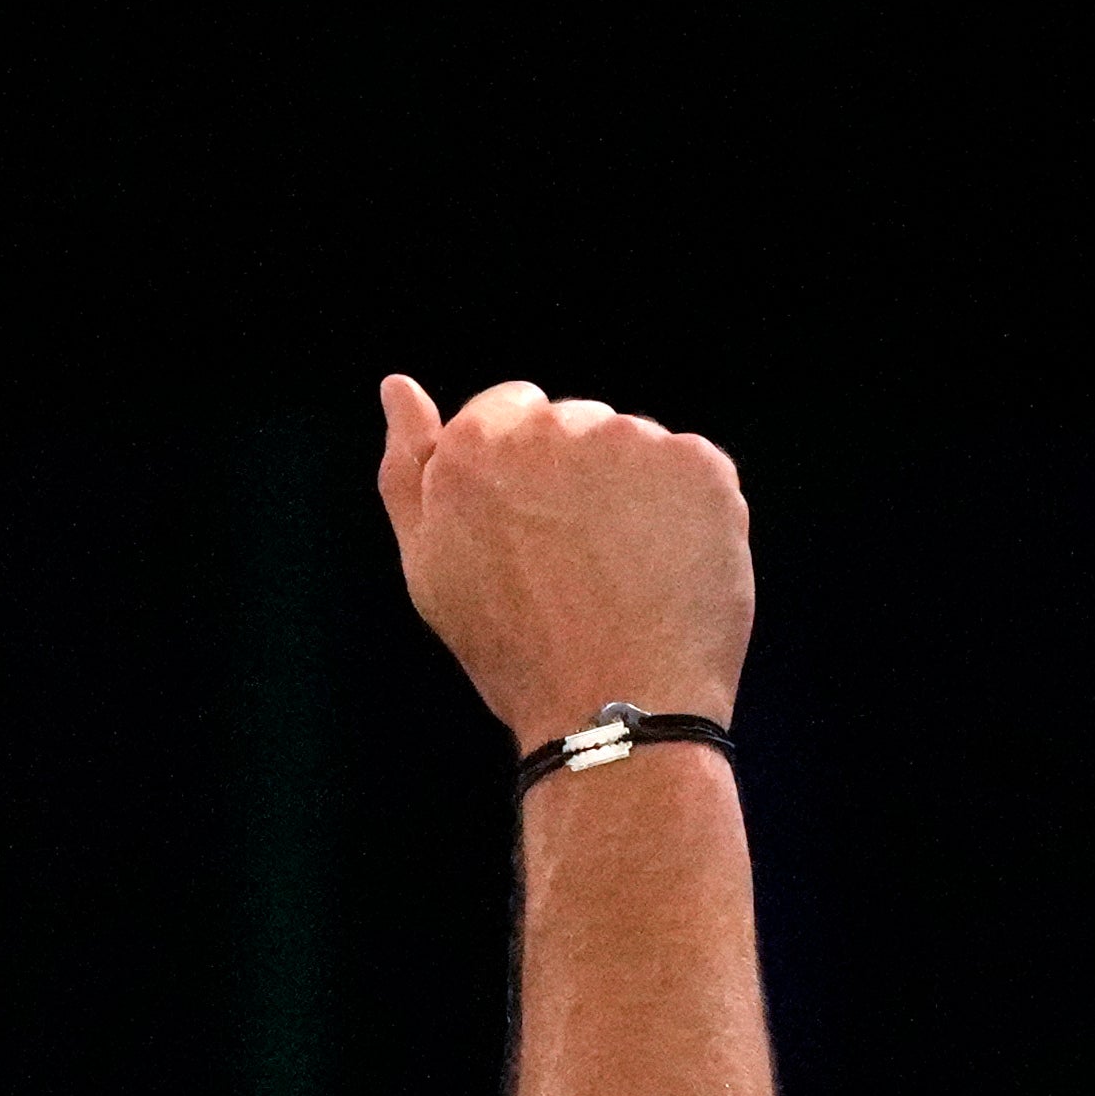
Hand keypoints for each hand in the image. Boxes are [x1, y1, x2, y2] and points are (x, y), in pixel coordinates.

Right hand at [373, 376, 753, 751]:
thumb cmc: (514, 650)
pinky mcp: (698, 465)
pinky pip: (693, 470)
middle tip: (579, 563)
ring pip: (636, 449)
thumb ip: (406, 468)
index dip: (524, 475)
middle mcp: (552, 427)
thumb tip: (396, 385)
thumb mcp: (430, 567)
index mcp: (475, 446)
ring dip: (636, 493)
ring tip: (626, 573)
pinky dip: (690, 510)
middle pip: (575, 425)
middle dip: (579, 477)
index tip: (533, 531)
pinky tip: (670, 567)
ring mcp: (633, 441)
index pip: (511, 409)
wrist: (614, 709)